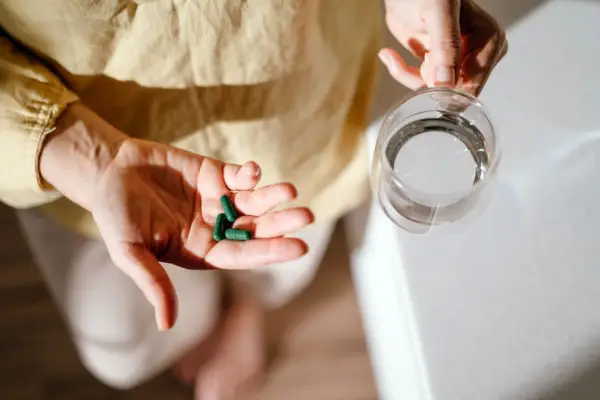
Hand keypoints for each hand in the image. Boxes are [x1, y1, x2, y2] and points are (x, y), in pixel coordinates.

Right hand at [41, 103, 312, 330]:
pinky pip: (239, 175)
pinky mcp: (214, 174)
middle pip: (255, 228)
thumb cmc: (116, 216)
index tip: (299, 246)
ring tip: (290, 190)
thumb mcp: (130, 252)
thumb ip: (152, 282)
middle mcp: (215, 227)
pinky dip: (249, 173)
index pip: (242, 254)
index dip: (270, 250)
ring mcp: (216, 200)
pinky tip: (254, 171)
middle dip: (280, 223)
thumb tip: (167, 325)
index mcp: (201, 251)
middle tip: (306, 216)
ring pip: (254, 201)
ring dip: (272, 196)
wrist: (108, 173)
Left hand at [380, 0, 506, 95]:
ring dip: (409, 76)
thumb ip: (446, 46)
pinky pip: (423, 85)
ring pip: (435, 91)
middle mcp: (479, 55)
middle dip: (424, 80)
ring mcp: (459, 62)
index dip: (445, 87)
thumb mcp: (438, 11)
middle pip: (453, 92)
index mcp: (490, 41)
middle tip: (412, 54)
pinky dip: (403, 73)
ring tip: (393, 55)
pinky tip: (390, 55)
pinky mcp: (439, 65)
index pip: (472, 84)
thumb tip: (447, 83)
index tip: (423, 68)